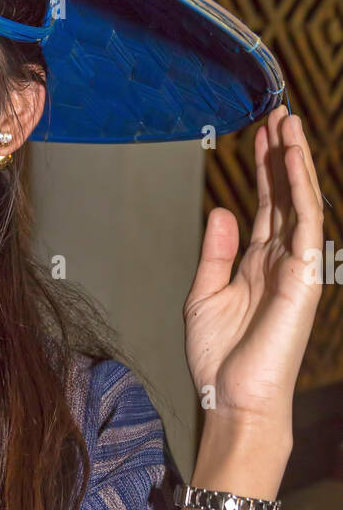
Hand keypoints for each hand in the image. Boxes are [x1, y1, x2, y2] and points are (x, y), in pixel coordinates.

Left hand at [183, 105, 323, 436]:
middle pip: (285, 194)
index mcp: (258, 263)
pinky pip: (305, 221)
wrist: (232, 396)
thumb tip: (223, 210)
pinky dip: (300, 187)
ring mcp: (296, 266)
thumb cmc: (220, 358)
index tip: (260, 133)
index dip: (264, 169)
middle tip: (277, 113)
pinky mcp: (304, 275)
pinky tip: (292, 159)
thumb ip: (216, 252)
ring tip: (288, 122)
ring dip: (295, 161)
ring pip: (300, 201)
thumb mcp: (205, 295)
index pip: (267, 205)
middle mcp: (281, 260)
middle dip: (281, 154)